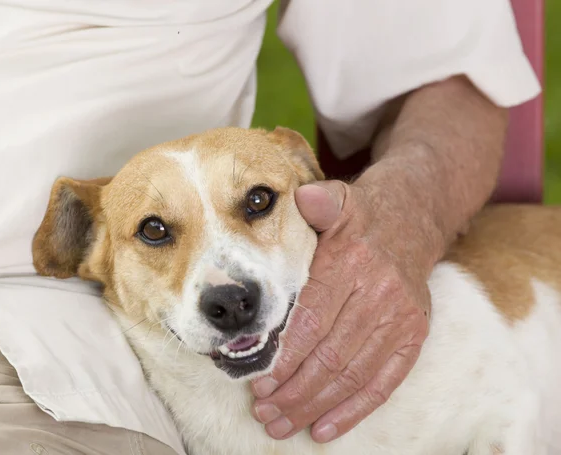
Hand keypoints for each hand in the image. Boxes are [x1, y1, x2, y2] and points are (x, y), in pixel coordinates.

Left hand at [250, 179, 430, 442]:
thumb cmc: (362, 215)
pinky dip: (354, 411)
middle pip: (330, 354)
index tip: (258, 381)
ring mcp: (402, 318)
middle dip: (293, 390)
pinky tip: (325, 429)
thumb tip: (302, 197)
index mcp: (354, 263)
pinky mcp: (414, 336)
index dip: (284, 356)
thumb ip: (320, 202)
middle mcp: (381, 294)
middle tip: (263, 411)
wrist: (414, 219)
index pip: (312, 320)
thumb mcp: (340, 198)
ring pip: (353, 374)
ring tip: (282, 424)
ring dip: (315, 406)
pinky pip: (385, 382)